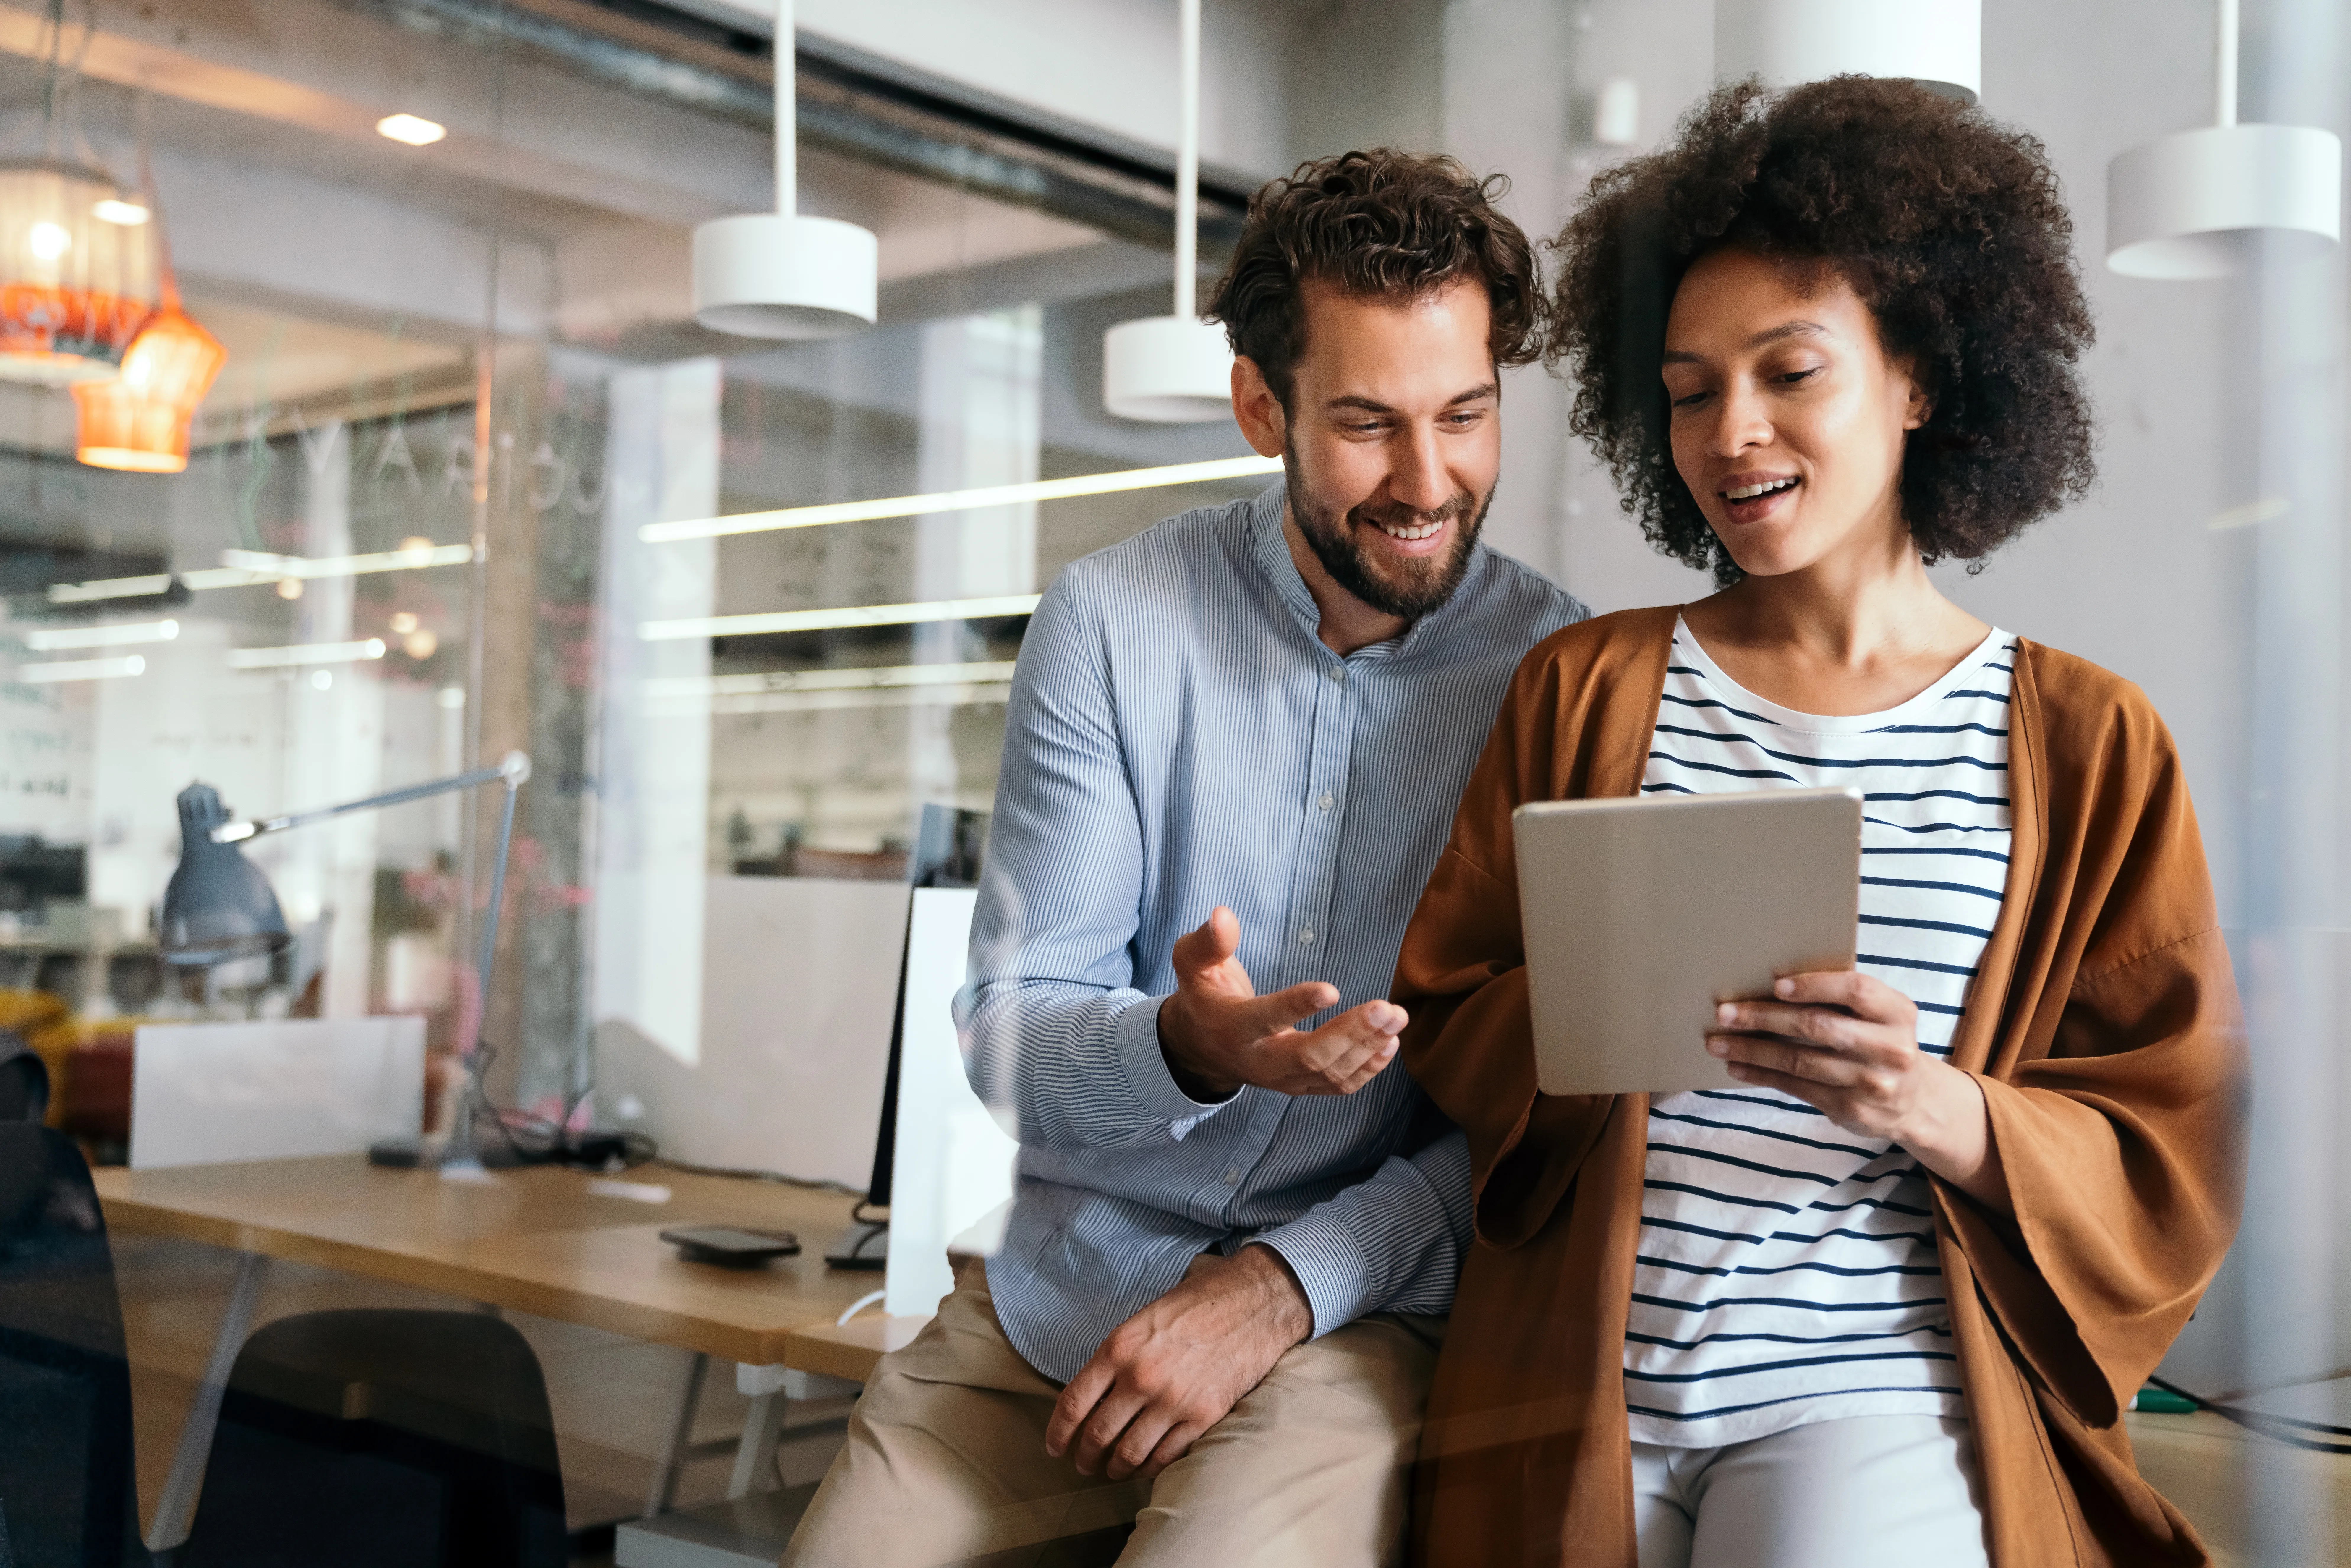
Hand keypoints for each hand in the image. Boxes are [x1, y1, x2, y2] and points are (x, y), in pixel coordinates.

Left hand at [1045, 1245, 1312, 1480]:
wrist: (1254, 1303)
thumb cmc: (1197, 1303)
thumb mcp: (1143, 1318)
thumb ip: (1117, 1356)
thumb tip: (1095, 1392)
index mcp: (1118, 1347)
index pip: (1073, 1404)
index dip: (1058, 1432)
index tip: (1054, 1447)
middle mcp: (1140, 1377)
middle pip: (1097, 1434)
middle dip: (1085, 1457)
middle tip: (1082, 1464)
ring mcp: (1173, 1400)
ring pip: (1129, 1453)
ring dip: (1115, 1469)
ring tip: (1112, 1471)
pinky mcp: (1203, 1416)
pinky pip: (1166, 1456)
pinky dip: (1150, 1467)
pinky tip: (1145, 1466)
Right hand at [1157, 906, 1404, 1100]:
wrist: (1201, 1047)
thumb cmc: (1204, 995)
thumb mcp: (1192, 963)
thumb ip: (1207, 942)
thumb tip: (1222, 915)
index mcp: (1231, 1026)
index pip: (1264, 1019)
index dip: (1296, 1006)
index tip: (1332, 988)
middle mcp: (1258, 1060)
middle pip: (1308, 1057)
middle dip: (1351, 1034)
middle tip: (1387, 1008)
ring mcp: (1281, 1079)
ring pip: (1329, 1074)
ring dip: (1368, 1047)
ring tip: (1397, 1018)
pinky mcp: (1298, 1087)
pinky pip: (1336, 1087)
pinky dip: (1367, 1069)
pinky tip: (1388, 1045)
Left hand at [1706, 970, 2008, 1213]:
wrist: (1913, 1100)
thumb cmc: (1880, 1042)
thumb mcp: (1879, 1016)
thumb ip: (1843, 1000)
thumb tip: (1771, 984)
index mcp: (1897, 1013)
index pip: (1855, 990)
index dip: (1814, 985)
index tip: (1775, 985)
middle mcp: (1890, 1049)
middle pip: (1817, 1026)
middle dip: (1764, 1017)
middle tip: (1724, 1013)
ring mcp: (1871, 1083)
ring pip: (1799, 1061)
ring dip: (1752, 1050)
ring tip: (1718, 1042)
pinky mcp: (1851, 1109)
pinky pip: (1797, 1088)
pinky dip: (1762, 1075)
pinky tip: (1737, 1066)